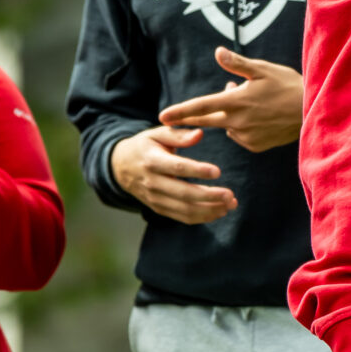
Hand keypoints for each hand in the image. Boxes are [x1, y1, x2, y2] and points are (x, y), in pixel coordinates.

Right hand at [110, 125, 237, 223]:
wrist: (120, 166)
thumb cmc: (144, 146)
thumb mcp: (156, 134)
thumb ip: (178, 135)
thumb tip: (199, 134)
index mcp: (152, 161)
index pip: (177, 168)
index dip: (198, 171)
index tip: (218, 171)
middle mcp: (153, 183)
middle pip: (183, 194)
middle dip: (209, 197)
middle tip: (230, 195)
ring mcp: (155, 199)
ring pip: (184, 210)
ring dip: (209, 210)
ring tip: (230, 205)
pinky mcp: (158, 208)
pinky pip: (181, 217)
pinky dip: (201, 218)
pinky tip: (218, 212)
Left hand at [156, 47, 303, 152]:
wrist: (312, 112)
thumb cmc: (288, 86)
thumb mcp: (263, 69)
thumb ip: (237, 64)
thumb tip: (218, 52)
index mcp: (237, 101)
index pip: (201, 107)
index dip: (180, 112)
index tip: (161, 117)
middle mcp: (238, 121)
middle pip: (207, 120)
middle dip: (191, 118)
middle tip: (173, 118)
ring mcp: (247, 136)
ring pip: (227, 125)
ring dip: (229, 114)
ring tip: (250, 100)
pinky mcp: (255, 145)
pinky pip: (241, 135)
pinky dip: (243, 126)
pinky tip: (258, 116)